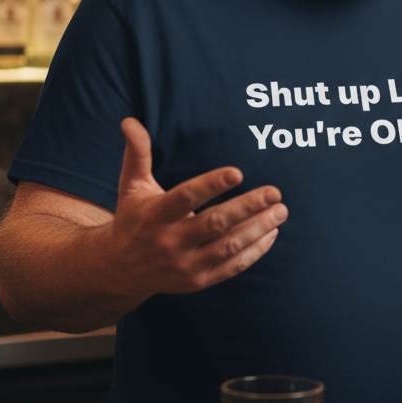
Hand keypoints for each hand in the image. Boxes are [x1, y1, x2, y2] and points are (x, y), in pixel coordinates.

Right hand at [106, 117, 287, 299]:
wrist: (120, 270)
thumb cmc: (134, 219)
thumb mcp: (131, 186)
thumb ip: (138, 153)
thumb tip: (130, 121)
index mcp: (155, 215)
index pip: (186, 198)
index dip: (212, 185)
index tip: (239, 172)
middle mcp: (169, 241)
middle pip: (215, 223)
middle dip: (248, 207)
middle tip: (275, 192)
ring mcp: (184, 265)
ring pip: (228, 246)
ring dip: (259, 229)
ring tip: (281, 211)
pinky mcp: (197, 281)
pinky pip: (232, 267)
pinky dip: (255, 251)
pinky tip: (271, 233)